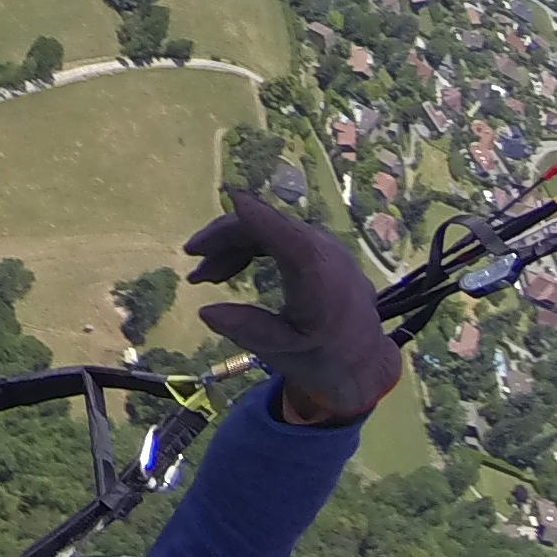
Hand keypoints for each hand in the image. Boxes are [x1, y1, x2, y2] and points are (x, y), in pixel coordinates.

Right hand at [183, 185, 401, 427]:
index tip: (228, 196)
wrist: (363, 360)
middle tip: (193, 264)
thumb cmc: (325, 358)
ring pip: (269, 228)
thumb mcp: (284, 353)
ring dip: (232, 245)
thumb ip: (248, 330)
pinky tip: (228, 271)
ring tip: (204, 276)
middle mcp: (323, 249)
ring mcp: (323, 246)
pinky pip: (278, 236)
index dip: (254, 213)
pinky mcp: (318, 249)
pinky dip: (248, 248)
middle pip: (266, 226)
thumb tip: (205, 311)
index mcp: (317, 274)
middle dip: (224, 238)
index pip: (282, 232)